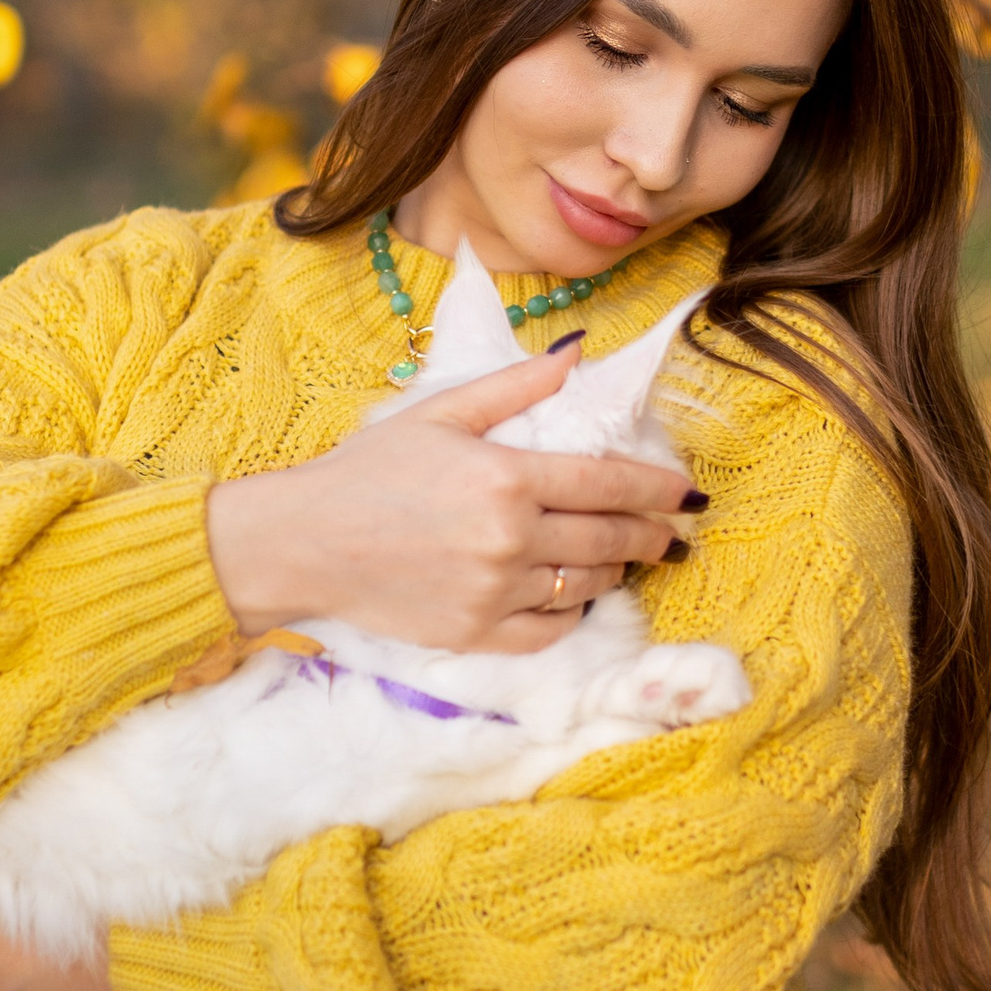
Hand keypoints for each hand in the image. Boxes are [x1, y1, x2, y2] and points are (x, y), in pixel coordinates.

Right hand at [205, 346, 695, 655]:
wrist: (304, 543)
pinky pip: (548, 629)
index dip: (656, 488)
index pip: (607, 483)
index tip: (686, 493)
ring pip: (584, 586)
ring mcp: (494, 591)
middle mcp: (509, 538)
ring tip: (626, 559)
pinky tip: (576, 596)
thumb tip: (576, 357)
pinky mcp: (476, 633)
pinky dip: (571, 612)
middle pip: (608, 538)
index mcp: (505, 477)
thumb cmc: (367, 470)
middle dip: (652, 535)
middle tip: (674, 533)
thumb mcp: (440, 413)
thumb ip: (514, 387)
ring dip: (616, 571)